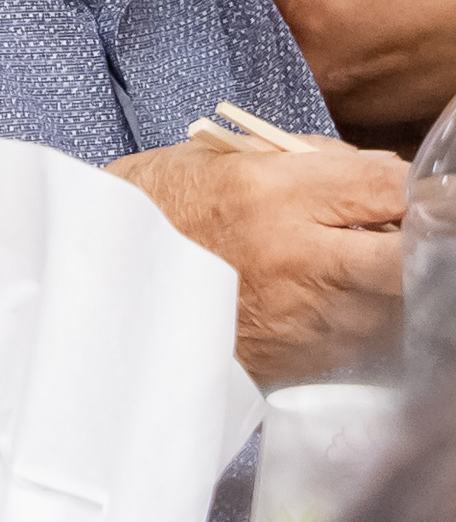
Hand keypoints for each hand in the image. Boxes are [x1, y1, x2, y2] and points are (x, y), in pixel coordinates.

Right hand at [112, 138, 405, 385]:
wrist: (97, 289)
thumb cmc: (155, 211)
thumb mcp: (221, 158)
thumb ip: (308, 161)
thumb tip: (380, 176)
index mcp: (271, 194)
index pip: (386, 188)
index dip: (419, 188)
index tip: (425, 191)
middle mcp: (295, 258)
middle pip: (409, 258)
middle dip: (424, 243)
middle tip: (418, 233)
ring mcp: (301, 318)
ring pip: (396, 305)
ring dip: (397, 284)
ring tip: (366, 263)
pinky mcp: (297, 363)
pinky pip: (364, 341)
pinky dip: (369, 319)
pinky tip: (342, 300)